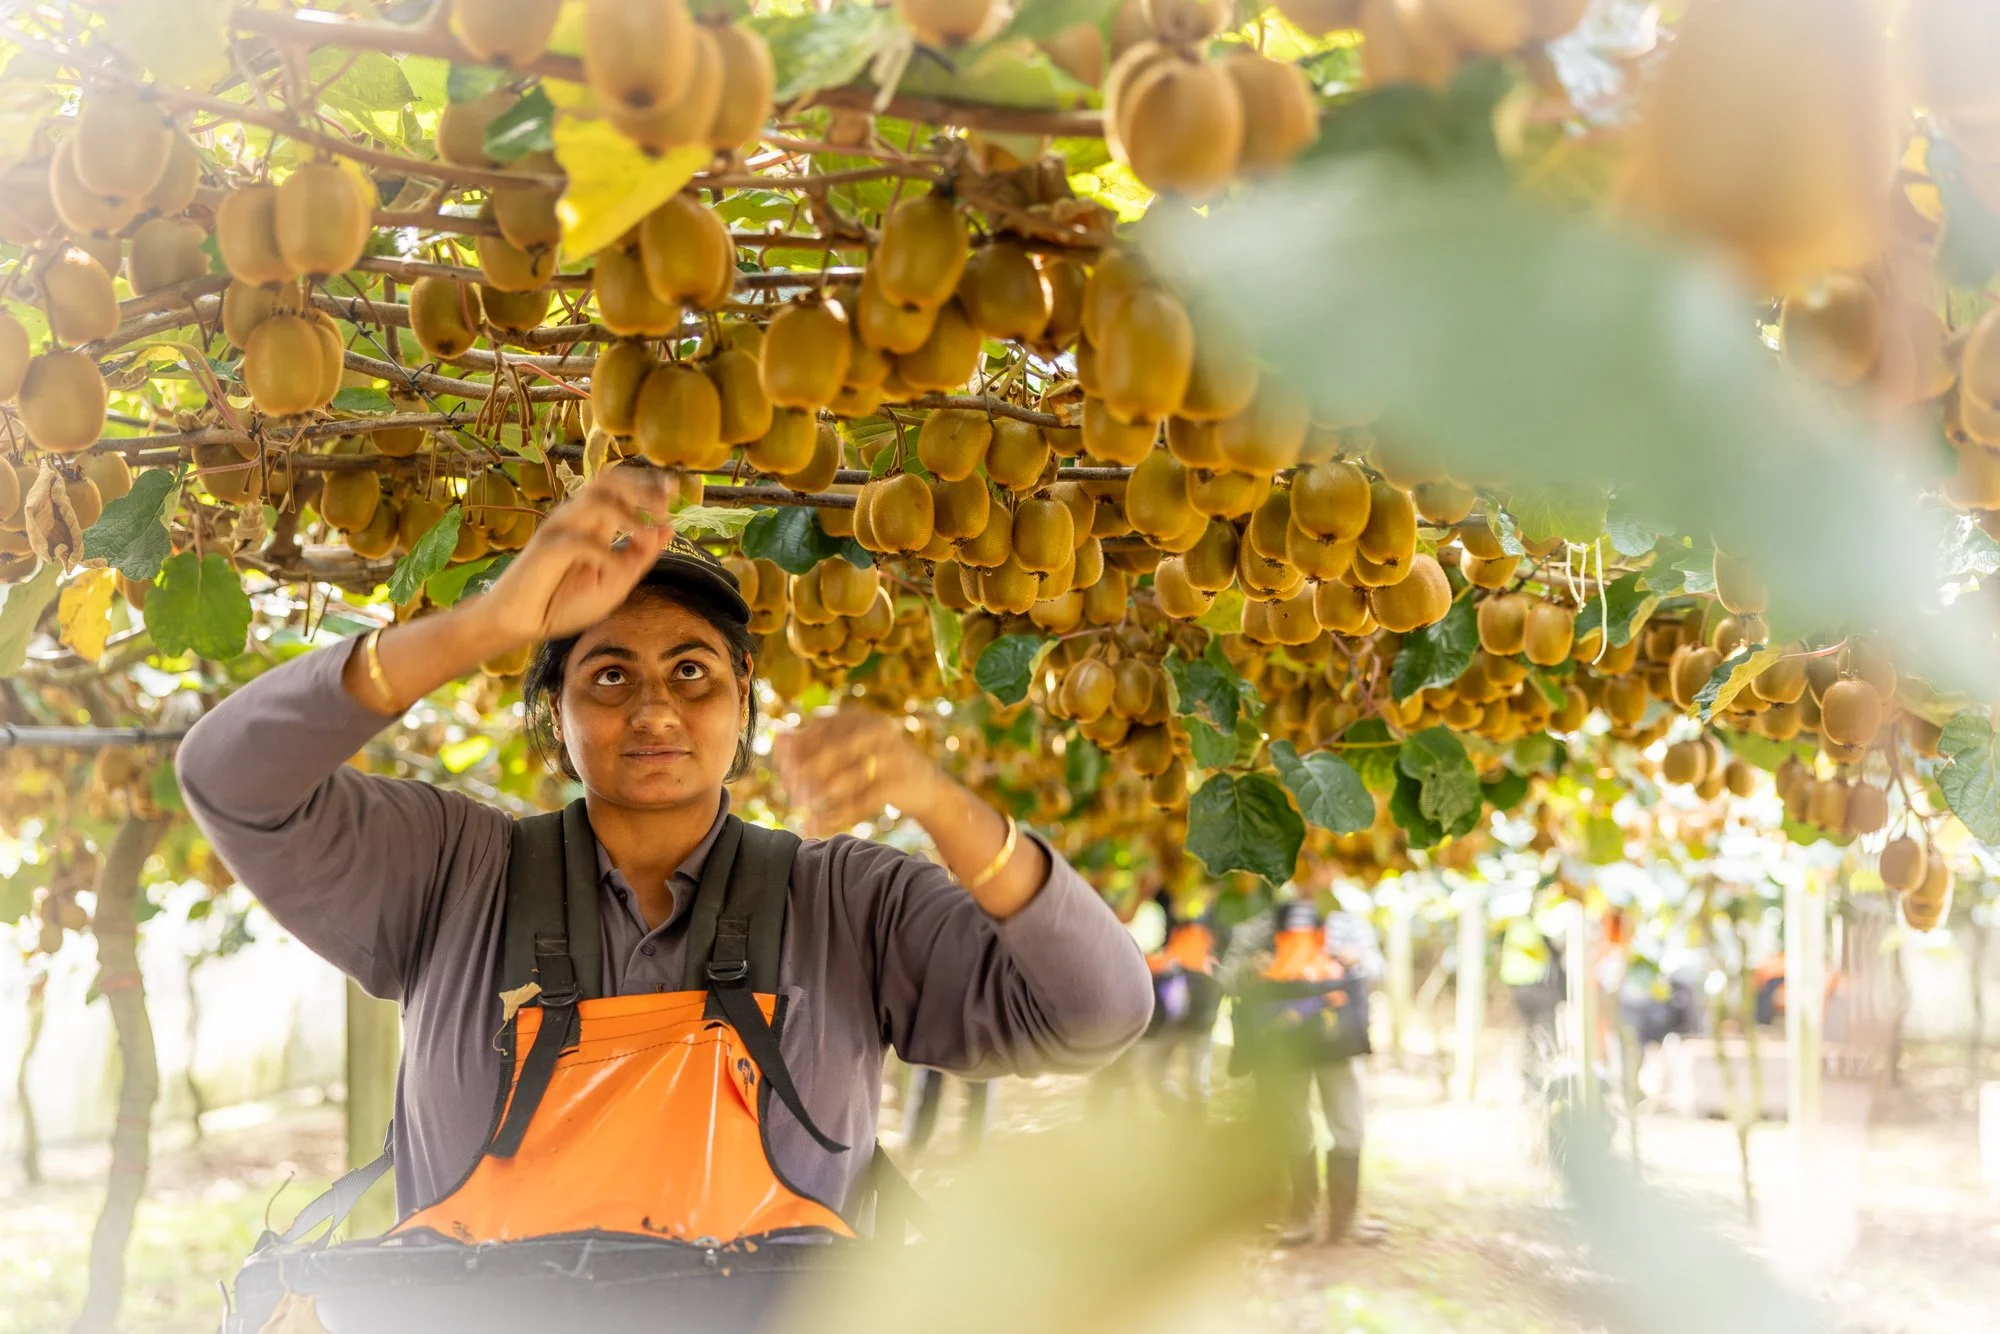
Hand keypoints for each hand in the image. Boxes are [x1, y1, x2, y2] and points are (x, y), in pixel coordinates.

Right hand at [472, 467, 675, 645]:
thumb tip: (668, 529)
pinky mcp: (546, 549)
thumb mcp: (615, 583)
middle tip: (664, 505)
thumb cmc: (565, 603)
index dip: (647, 482)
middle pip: (608, 480)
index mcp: (595, 523)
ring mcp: (560, 529)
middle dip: (640, 487)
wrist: (522, 624)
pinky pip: (579, 542)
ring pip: (595, 501)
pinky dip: (604, 555)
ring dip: (627, 514)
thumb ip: (640, 558)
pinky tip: (616, 570)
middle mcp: (578, 518)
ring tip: (645, 534)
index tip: (673, 488)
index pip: (620, 486)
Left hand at [772, 705, 941, 838]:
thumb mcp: (849, 746)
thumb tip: (777, 736)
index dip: (797, 746)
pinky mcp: (899, 783)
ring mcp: (891, 756)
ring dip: (819, 796)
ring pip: (846, 777)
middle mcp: (877, 731)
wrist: (926, 786)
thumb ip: (815, 740)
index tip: (781, 767)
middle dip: (805, 772)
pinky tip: (817, 826)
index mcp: (861, 717)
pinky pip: (861, 802)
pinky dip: (836, 817)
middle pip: (832, 749)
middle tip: (789, 793)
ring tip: (800, 811)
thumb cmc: (877, 765)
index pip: (821, 725)